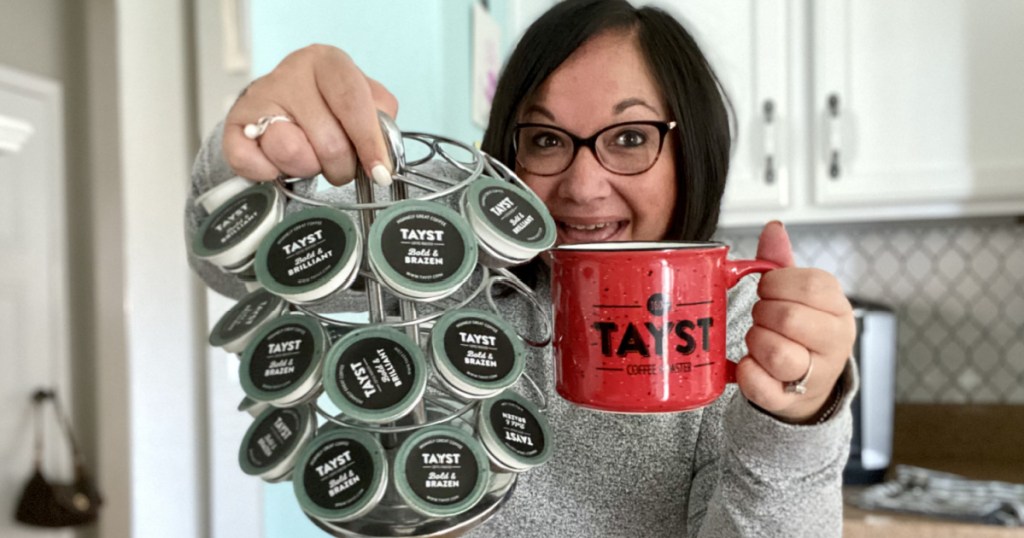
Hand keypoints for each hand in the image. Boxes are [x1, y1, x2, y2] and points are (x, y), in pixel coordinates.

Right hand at [223, 44, 398, 184]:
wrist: (282, 103)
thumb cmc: (329, 104)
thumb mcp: (365, 101)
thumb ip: (381, 121)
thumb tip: (382, 153)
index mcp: (327, 62)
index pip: (352, 103)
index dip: (369, 142)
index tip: (379, 172)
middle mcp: (291, 73)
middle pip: (327, 139)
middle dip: (341, 166)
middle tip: (340, 165)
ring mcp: (259, 97)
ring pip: (291, 151)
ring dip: (308, 168)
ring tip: (310, 157)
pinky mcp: (236, 123)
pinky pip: (252, 162)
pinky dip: (270, 173)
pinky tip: (279, 165)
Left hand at [736, 221, 855, 423]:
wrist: (808, 385)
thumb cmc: (800, 332)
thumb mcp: (798, 294)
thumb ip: (781, 261)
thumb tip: (773, 228)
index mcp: (838, 309)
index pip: (813, 284)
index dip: (778, 283)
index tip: (767, 289)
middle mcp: (834, 343)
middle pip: (790, 318)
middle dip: (764, 312)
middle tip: (761, 316)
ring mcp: (816, 375)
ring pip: (778, 354)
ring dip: (756, 341)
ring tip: (758, 339)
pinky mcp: (790, 401)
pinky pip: (762, 386)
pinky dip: (747, 372)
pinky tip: (749, 364)